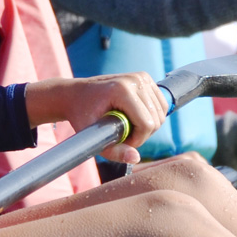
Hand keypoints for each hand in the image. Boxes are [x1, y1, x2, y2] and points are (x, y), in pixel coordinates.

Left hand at [24, 73, 167, 163]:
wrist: (75, 94)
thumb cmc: (81, 114)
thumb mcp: (91, 136)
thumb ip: (113, 151)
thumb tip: (135, 159)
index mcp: (122, 89)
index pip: (147, 123)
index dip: (137, 140)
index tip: (121, 141)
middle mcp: (135, 80)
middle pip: (156, 119)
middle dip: (142, 134)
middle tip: (121, 135)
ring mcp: (141, 77)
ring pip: (161, 113)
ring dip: (147, 126)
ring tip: (126, 126)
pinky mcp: (145, 78)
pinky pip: (161, 104)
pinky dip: (151, 116)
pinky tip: (133, 117)